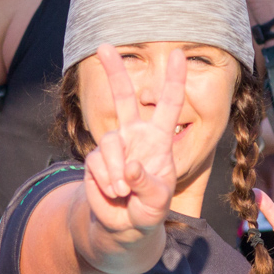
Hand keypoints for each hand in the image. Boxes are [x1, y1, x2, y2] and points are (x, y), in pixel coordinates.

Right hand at [82, 44, 183, 236]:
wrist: (125, 227)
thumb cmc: (149, 209)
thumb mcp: (158, 201)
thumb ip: (148, 184)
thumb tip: (129, 168)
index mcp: (159, 139)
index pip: (168, 104)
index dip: (174, 79)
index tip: (178, 54)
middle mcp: (135, 136)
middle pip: (124, 97)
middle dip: (114, 71)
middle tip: (103, 46)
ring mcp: (114, 147)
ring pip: (110, 144)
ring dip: (117, 172)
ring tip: (124, 192)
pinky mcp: (95, 161)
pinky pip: (98, 163)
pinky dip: (107, 181)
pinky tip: (115, 193)